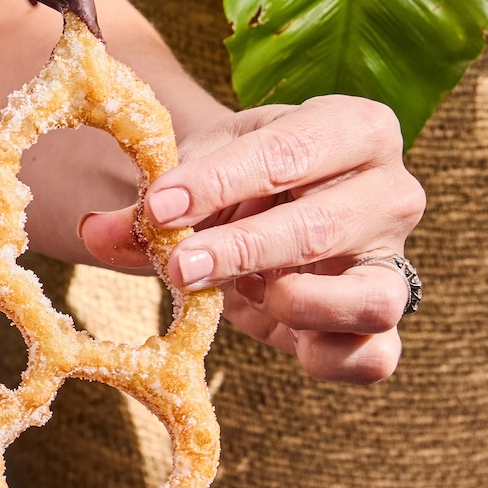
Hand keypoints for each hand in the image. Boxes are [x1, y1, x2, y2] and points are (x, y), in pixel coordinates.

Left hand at [78, 96, 424, 384]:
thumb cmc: (236, 183)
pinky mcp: (380, 320)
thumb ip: (147, 209)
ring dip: (296, 305)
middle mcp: (390, 192)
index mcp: (351, 128)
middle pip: (323, 226)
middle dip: (241, 249)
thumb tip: (94, 231)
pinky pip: (376, 356)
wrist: (265, 210)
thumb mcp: (195, 178)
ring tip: (243, 294)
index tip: (159, 206)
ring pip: (371, 297)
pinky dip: (329, 359)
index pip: (291, 151)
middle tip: (177, 266)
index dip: (221, 181)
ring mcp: (394, 261)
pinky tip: (279, 336)